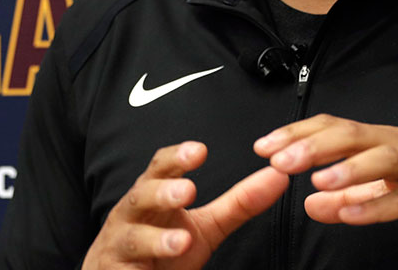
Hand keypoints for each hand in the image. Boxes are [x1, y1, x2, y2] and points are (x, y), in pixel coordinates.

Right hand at [84, 141, 288, 268]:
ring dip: (156, 240)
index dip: (177, 157)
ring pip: (132, 239)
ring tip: (181, 242)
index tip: (200, 150)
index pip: (160, 167)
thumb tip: (279, 175)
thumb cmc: (164, 247)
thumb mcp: (204, 226)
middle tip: (187, 192)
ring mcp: (118, 246)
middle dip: (162, 193)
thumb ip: (239, 203)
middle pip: (141, 196)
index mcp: (152, 194)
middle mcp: (130, 214)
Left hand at [254, 114, 397, 232]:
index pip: (338, 127)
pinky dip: (377, 206)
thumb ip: (354, 196)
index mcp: (389, 140)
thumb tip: (309, 204)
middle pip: (354, 134)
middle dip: (312, 145)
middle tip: (277, 157)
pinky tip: (350, 214)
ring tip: (315, 182)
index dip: (299, 133)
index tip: (264, 144)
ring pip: (383, 158)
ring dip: (346, 169)